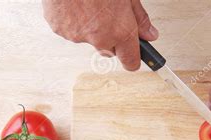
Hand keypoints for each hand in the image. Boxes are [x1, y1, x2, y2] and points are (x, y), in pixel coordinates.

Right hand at [42, 0, 158, 70]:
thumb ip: (139, 17)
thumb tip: (150, 34)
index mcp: (120, 30)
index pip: (131, 62)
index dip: (133, 58)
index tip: (136, 55)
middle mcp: (100, 38)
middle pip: (109, 50)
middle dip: (111, 38)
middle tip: (108, 15)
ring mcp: (78, 36)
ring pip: (89, 38)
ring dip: (90, 26)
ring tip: (88, 3)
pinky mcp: (60, 30)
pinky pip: (71, 30)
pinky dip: (73, 20)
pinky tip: (74, 4)